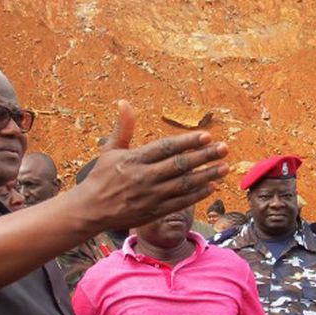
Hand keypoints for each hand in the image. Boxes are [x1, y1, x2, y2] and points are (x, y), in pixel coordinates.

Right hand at [77, 101, 228, 230]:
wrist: (90, 210)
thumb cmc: (101, 176)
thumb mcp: (109, 149)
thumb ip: (123, 127)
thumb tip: (124, 102)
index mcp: (133, 159)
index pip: (166, 148)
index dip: (187, 142)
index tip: (206, 135)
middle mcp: (144, 177)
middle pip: (179, 165)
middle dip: (204, 156)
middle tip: (224, 149)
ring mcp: (150, 196)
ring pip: (184, 185)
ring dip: (207, 175)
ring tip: (225, 167)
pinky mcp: (154, 212)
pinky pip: (181, 202)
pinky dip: (197, 195)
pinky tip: (212, 186)